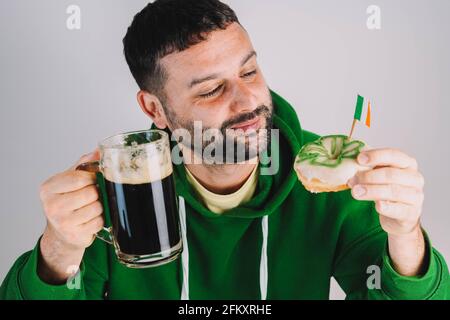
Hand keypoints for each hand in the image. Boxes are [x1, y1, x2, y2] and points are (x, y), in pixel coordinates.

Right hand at [38, 150, 103, 282]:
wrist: (61, 231)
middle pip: (90, 193)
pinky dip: (99, 220)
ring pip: (96, 208)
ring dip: (99, 207)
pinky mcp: (74, 235)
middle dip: (96, 193)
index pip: (79, 178)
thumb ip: (84, 164)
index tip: (93, 180)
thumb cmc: (67, 201)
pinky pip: (99, 222)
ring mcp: (62, 222)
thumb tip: (99, 151)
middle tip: (92, 196)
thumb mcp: (70, 179)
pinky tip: (90, 219)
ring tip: (90, 207)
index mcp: (48, 188)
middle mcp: (52, 205)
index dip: (92, 178)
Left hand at [347, 148, 423, 235]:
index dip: (376, 156)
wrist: (398, 215)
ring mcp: (415, 196)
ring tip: (355, 192)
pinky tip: (377, 205)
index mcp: (408, 163)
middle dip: (368, 176)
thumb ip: (368, 168)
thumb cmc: (387, 189)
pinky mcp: (411, 213)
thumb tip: (349, 165)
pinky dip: (386, 207)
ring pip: (393, 191)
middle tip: (352, 180)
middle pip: (391, 174)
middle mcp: (415, 178)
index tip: (359, 159)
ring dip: (371, 191)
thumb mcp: (379, 175)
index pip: (394, 155)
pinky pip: (398, 209)